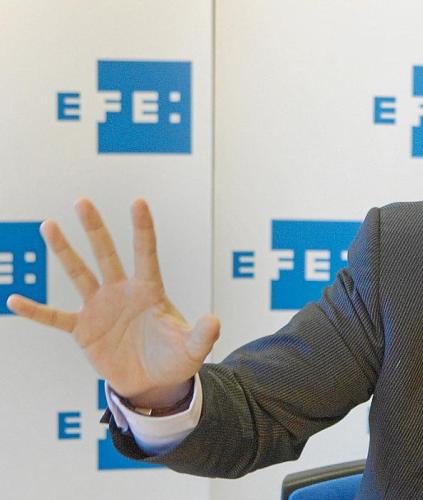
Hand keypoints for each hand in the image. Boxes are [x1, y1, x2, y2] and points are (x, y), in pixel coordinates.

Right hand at [6, 199, 219, 407]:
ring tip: (49, 225)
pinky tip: (15, 300)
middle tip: (82, 202)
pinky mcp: (83, 330)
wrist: (152, 382)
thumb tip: (215, 322)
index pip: (146, 254)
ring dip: (64, 252)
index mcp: (150, 291)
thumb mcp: (191, 349)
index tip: (139, 201)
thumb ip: (202, 335)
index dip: (143, 229)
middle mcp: (122, 292)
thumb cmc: (174, 358)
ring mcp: (100, 308)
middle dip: (96, 229)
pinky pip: (56, 318)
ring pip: (79, 274)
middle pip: (107, 254)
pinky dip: (37, 312)